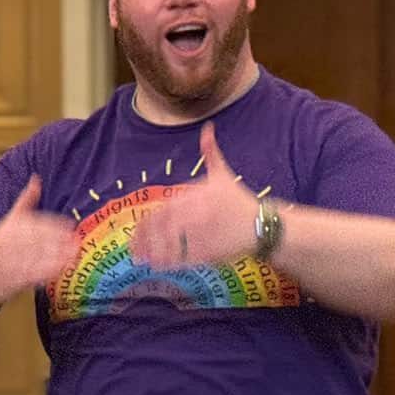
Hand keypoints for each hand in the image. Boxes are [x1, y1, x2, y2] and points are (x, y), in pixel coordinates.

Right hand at [0, 177, 78, 303]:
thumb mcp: (9, 220)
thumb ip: (25, 201)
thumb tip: (36, 179)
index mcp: (7, 229)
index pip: (34, 224)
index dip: (54, 224)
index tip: (71, 224)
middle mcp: (6, 246)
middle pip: (36, 242)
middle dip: (59, 241)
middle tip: (77, 241)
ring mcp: (8, 264)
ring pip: (36, 259)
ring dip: (57, 257)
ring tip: (74, 255)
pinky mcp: (10, 281)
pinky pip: (32, 277)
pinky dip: (48, 273)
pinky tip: (62, 269)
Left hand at [131, 122, 261, 269]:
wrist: (261, 225)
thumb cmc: (239, 200)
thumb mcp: (223, 175)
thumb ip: (210, 152)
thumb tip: (207, 129)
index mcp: (196, 196)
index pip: (163, 210)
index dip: (146, 223)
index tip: (136, 230)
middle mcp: (196, 215)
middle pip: (163, 229)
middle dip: (145, 240)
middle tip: (133, 249)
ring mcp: (201, 235)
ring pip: (170, 245)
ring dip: (152, 253)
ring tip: (141, 259)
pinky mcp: (209, 252)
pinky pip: (183, 258)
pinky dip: (169, 263)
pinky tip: (158, 266)